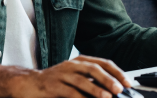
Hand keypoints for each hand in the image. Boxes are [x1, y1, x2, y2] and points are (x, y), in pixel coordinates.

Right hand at [12, 55, 132, 97]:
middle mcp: (72, 65)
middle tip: (119, 89)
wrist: (29, 84)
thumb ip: (92, 82)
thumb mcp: (75, 79)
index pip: (103, 63)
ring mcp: (61, 74)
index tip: (127, 83)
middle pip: (93, 68)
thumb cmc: (56, 83)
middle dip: (108, 79)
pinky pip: (69, 92)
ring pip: (81, 80)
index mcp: (80, 61)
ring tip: (106, 97)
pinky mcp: (53, 86)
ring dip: (96, 89)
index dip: (117, 72)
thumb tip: (114, 90)